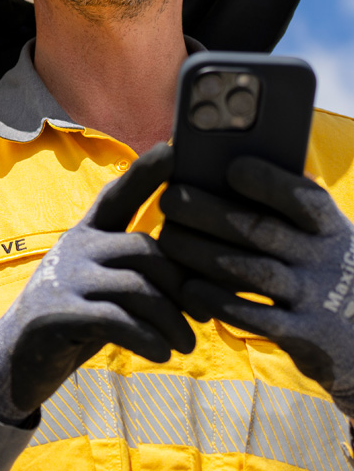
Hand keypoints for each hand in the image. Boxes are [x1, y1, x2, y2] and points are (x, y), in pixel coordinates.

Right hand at [0, 145, 194, 424]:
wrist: (20, 356)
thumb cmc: (78, 317)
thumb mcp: (103, 284)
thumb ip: (135, 267)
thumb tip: (200, 268)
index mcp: (86, 234)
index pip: (118, 195)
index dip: (145, 173)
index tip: (173, 147)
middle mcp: (74, 247)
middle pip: (146, 250)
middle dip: (182, 287)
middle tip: (200, 316)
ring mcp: (63, 278)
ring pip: (139, 289)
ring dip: (171, 322)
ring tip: (184, 344)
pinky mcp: (57, 312)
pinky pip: (120, 320)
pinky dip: (149, 340)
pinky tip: (160, 353)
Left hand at [159, 156, 353, 413]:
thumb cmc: (323, 268)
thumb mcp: (322, 236)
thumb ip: (287, 208)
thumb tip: (229, 163)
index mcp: (331, 227)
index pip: (305, 199)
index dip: (269, 182)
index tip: (230, 167)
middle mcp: (326, 260)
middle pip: (263, 231)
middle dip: (210, 213)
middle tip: (170, 200)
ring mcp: (316, 299)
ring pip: (254, 272)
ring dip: (204, 254)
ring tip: (168, 239)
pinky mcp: (303, 335)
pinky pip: (256, 318)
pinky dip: (220, 301)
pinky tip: (189, 288)